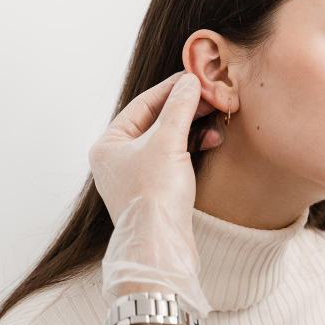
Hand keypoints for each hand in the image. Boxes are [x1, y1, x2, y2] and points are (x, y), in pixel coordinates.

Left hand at [89, 71, 221, 312]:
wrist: (161, 246)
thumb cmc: (155, 195)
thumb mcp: (168, 141)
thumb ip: (180, 107)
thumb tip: (190, 81)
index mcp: (108, 144)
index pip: (143, 104)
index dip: (172, 89)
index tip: (196, 78)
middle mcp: (118, 159)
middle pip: (156, 121)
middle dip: (187, 110)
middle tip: (212, 98)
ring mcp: (136, 176)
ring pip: (168, 139)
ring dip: (194, 128)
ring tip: (216, 122)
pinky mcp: (155, 191)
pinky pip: (174, 158)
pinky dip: (192, 148)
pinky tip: (212, 142)